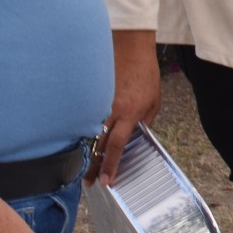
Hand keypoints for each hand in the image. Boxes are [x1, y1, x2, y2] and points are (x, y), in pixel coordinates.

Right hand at [87, 29, 161, 186]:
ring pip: (87, 133)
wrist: (130, 49)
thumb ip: (144, 122)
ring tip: (83, 169)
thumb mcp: (154, 101)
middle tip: (88, 183)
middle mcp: (111, 110)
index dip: (110, 165)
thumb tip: (135, 139)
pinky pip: (84, 118)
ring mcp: (98, 103)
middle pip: (97, 145)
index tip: (107, 180)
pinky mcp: (91, 96)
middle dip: (92, 166)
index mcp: (129, 114)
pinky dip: (81, 133)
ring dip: (85, 153)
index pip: (116, 146)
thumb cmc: (146, 75)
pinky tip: (78, 144)